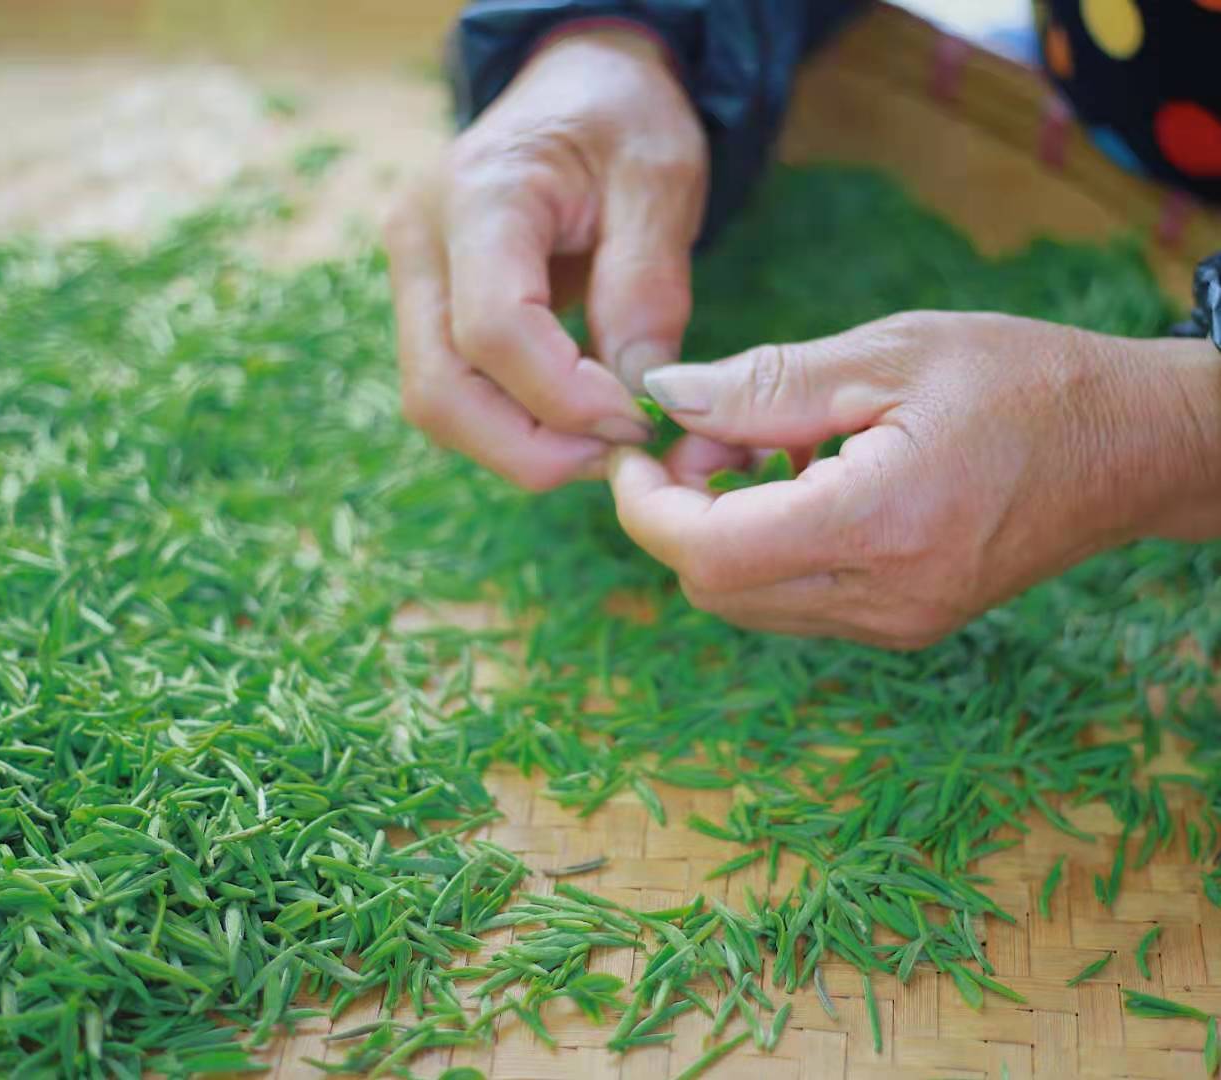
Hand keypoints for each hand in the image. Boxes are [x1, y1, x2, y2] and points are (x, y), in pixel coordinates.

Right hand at [384, 28, 708, 489]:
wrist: (575, 87)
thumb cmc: (621, 121)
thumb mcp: (661, 180)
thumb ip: (647, 289)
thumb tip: (635, 397)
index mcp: (479, 195)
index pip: (493, 331)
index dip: (566, 398)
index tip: (639, 417)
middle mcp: (419, 241)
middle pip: (441, 393)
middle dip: (532, 449)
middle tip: (617, 453)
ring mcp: (410, 280)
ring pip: (438, 407)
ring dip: (521, 448)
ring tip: (601, 438)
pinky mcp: (426, 311)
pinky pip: (454, 395)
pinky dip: (514, 427)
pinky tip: (575, 418)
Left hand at [609, 311, 1220, 648]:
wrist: (1131, 447)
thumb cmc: (1022, 379)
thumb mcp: (888, 353)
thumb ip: (764, 385)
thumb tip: (663, 400)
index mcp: (878, 524)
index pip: (706, 553)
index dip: (644, 506)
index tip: (634, 450)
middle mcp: (882, 598)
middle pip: (712, 587)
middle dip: (678, 513)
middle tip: (710, 435)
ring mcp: (894, 624)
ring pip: (745, 601)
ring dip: (719, 530)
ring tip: (765, 450)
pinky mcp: (901, 625)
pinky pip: (793, 603)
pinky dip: (766, 548)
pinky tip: (802, 483)